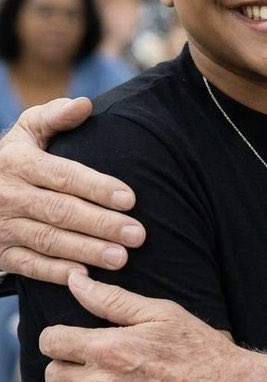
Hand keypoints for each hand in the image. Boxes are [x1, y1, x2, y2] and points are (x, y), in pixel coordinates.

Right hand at [0, 100, 144, 282]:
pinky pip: (29, 266)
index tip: (130, 199)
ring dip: (86, 251)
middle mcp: (9, 195)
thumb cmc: (13, 157)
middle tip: (136, 234)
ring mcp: (3, 227)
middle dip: (101, 224)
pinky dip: (54, 273)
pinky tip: (83, 277)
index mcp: (19, 163)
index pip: (64, 176)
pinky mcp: (1, 254)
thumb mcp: (27, 130)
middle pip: (61, 211)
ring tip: (121, 258)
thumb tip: (85, 104)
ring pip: (49, 241)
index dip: (97, 187)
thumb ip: (55, 116)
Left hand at [41, 273, 266, 381]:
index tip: (72, 337)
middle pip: (53, 376)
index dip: (57, 336)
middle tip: (93, 360)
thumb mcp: (161, 313)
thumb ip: (111, 299)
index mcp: (109, 348)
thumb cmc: (201, 350)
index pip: (51, 342)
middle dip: (66, 364)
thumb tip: (74, 281)